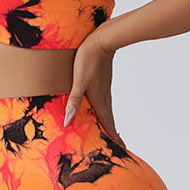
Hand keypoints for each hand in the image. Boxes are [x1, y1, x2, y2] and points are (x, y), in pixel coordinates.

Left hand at [64, 28, 125, 148]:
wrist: (102, 40)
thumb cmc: (88, 59)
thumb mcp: (78, 81)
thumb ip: (74, 101)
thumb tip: (68, 121)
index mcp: (99, 100)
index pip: (108, 124)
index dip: (114, 138)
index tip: (121, 149)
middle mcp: (104, 97)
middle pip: (109, 121)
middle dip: (113, 134)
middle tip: (119, 146)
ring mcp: (105, 90)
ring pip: (107, 112)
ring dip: (109, 124)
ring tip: (111, 133)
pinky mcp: (102, 83)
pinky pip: (105, 103)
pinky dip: (105, 112)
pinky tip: (100, 111)